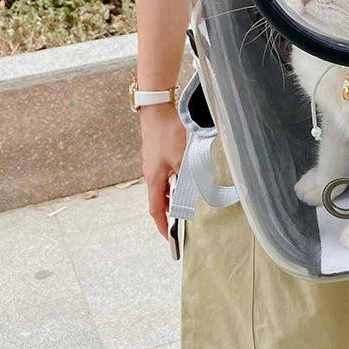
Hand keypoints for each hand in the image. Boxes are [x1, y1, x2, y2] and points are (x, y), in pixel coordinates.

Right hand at [140, 103, 186, 238]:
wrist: (157, 109)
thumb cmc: (167, 133)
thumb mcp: (182, 158)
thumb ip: (188, 177)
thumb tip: (196, 194)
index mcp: (154, 179)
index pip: (156, 210)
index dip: (163, 226)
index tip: (170, 239)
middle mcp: (152, 174)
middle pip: (160, 200)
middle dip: (171, 213)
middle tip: (185, 223)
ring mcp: (155, 164)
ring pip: (165, 187)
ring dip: (175, 197)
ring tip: (190, 204)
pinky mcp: (160, 155)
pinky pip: (168, 175)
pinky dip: (176, 183)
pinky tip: (188, 180)